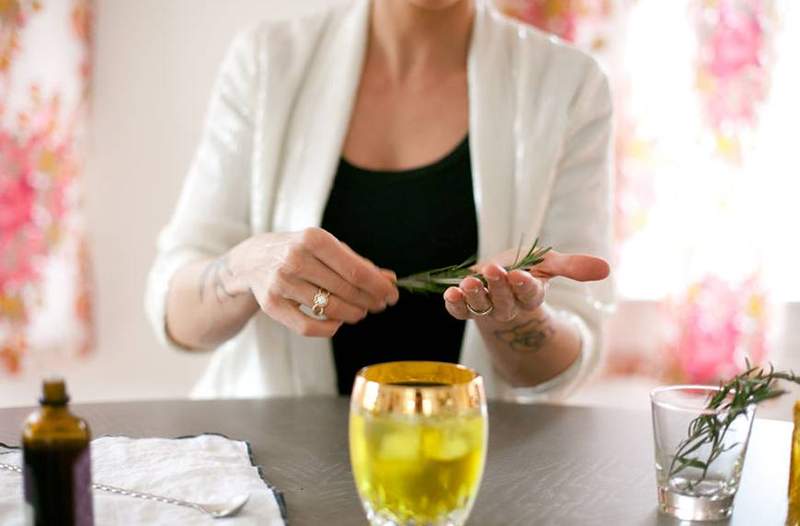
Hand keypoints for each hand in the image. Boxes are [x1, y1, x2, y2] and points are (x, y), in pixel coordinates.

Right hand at [225, 228, 397, 336]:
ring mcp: (281, 283)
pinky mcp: (272, 305)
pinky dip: (329, 328)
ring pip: (330, 310)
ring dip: (353, 314)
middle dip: (370, 301)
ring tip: (360, 312)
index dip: (378, 287)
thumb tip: (389, 280)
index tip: (392, 295)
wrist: (254, 258)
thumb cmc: (299, 251)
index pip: (356, 271)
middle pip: (346, 291)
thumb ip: (357, 262)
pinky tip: (337, 321)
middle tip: (379, 305)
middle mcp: (295, 259)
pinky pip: (309, 327)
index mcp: (313, 239)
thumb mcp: (326, 247)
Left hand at [443, 249, 608, 323]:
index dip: (525, 285)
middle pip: (505, 302)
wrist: (499, 281)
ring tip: (468, 282)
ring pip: (482, 307)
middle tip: (493, 269)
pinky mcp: (468, 309)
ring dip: (475, 296)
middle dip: (498, 286)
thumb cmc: (526, 271)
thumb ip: (574, 267)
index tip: (519, 274)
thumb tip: (606, 269)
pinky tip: (450, 292)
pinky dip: (454, 304)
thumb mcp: (550, 265)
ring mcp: (488, 309)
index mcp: (531, 295)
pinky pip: (461, 311)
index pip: (530, 294)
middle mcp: (510, 306)